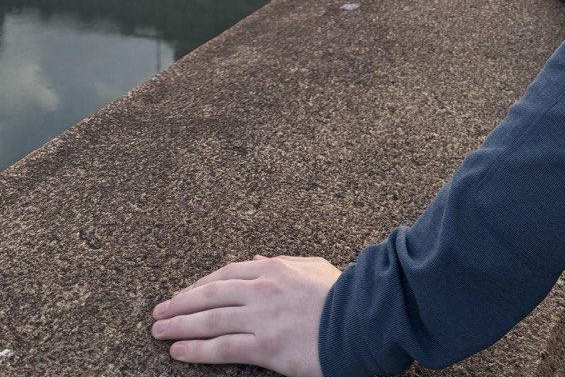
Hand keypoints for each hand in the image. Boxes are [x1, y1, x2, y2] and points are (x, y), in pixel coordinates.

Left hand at [151, 254, 340, 374]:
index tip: (182, 295)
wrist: (358, 318)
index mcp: (272, 268)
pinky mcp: (265, 346)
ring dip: (179, 325)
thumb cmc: (338, 293)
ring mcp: (261, 318)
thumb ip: (279, 263)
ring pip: (209, 320)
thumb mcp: (310, 267)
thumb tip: (253, 260)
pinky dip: (196, 349)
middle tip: (157, 313)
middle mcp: (261, 289)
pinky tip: (178, 351)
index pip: (225, 274)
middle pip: (209, 295)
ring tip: (158, 331)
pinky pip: (223, 347)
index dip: (198, 285)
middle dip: (179, 304)